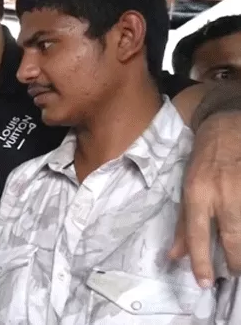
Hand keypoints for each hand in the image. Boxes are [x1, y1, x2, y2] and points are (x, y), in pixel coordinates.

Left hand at [169, 111, 240, 285]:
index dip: (200, 261)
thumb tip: (175, 255)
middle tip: (234, 272)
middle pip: (232, 236)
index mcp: (197, 192)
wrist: (227, 127)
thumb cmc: (203, 161)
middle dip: (236, 260)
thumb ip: (182, 223)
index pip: (196, 233)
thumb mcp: (186, 188)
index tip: (204, 283)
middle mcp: (222, 192)